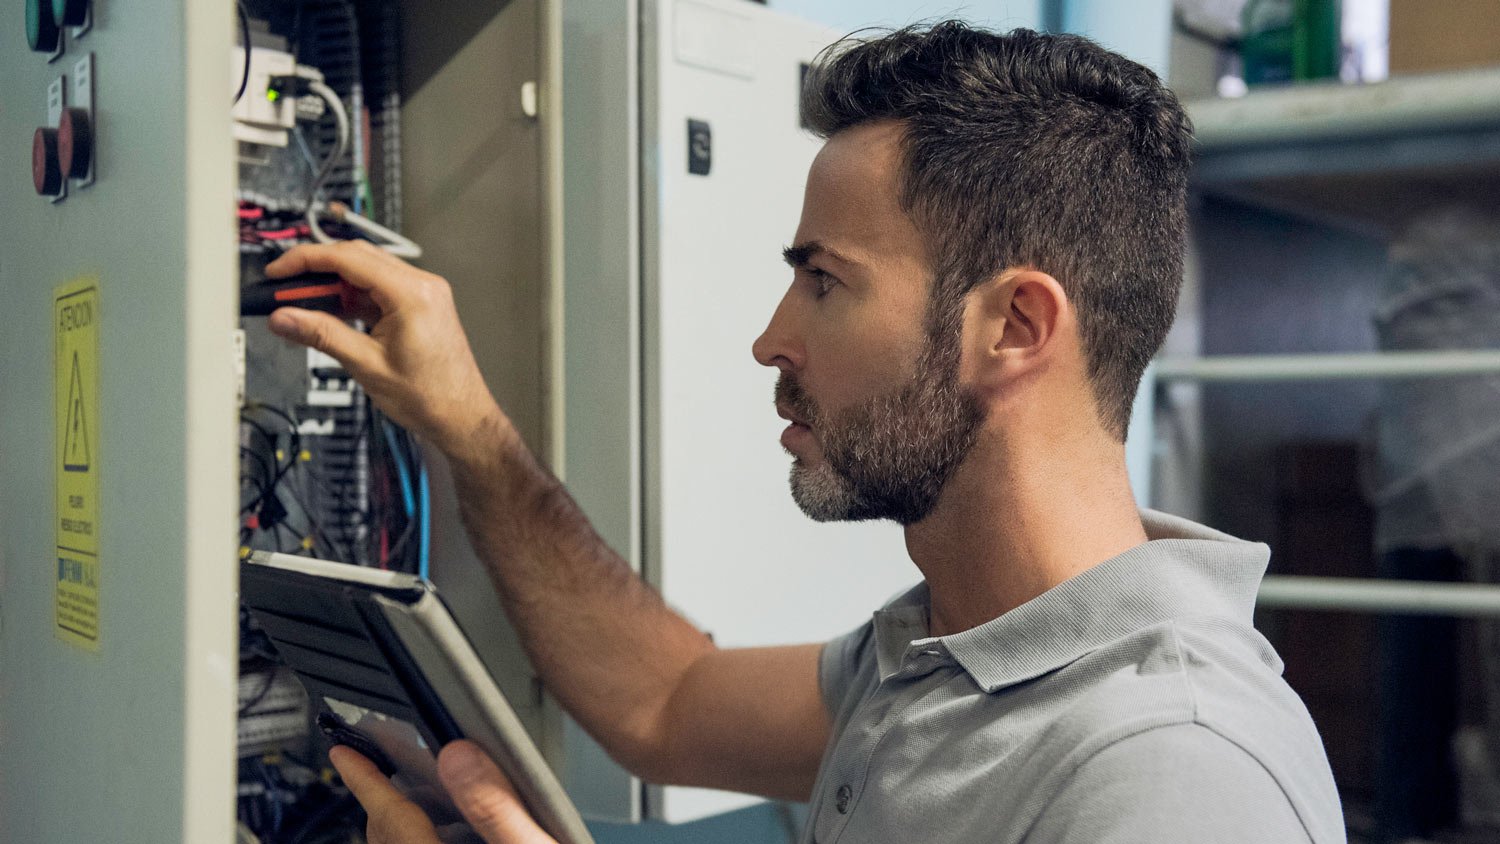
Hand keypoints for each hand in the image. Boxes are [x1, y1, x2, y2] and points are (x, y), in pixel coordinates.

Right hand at [264, 242, 508, 462]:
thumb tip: (284, 318)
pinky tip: (332, 313)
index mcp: (413, 294)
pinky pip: (380, 288)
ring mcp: (424, 294)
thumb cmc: (431, 397)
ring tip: (304, 307)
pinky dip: (354, 297)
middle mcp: (423, 286)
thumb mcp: (366, 365)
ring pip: (367, 271)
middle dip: (317, 270)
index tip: (279, 271)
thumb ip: (322, 335)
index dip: (306, 260)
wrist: (461, 417)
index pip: (348, 258)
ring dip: (335, 285)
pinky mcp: (421, 305)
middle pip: (357, 257)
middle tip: (285, 290)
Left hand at [330, 741, 558, 843]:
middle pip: (384, 841)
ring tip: (414, 804)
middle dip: (381, 802)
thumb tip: (458, 758)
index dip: (364, 781)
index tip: (347, 754)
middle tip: (383, 769)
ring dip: (398, 830)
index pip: (389, 820)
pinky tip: (446, 841)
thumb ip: (496, 808)